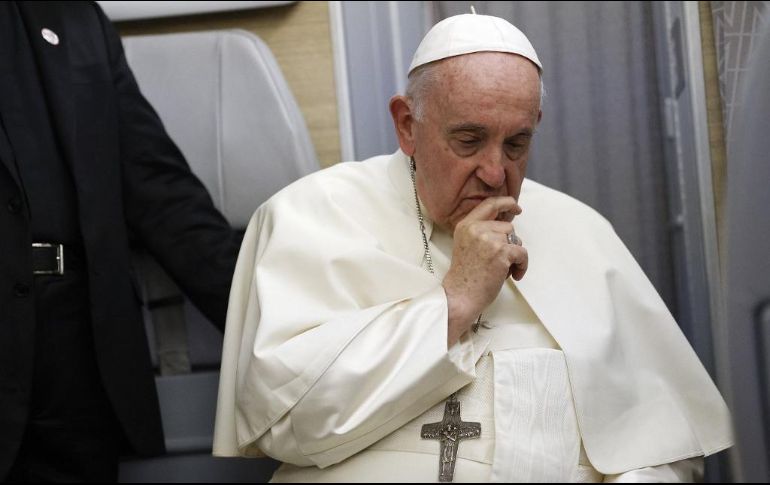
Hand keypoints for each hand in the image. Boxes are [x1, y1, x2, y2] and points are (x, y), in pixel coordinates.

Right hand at [442, 197, 527, 344]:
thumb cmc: (465, 276)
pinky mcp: (501, 252)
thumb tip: (507, 226)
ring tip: (503, 269)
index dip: (506, 202)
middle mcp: (476, 229)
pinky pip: (522, 253)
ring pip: (516, 239)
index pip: (489, 204)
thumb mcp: (466, 244)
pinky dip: (522, 265)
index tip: (516, 208)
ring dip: (515, 255)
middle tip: (500, 261)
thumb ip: (481, 232)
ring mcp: (489, 240)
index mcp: (466, 225)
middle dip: (509, 243)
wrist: (460, 295)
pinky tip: (514, 275)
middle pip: (507, 226)